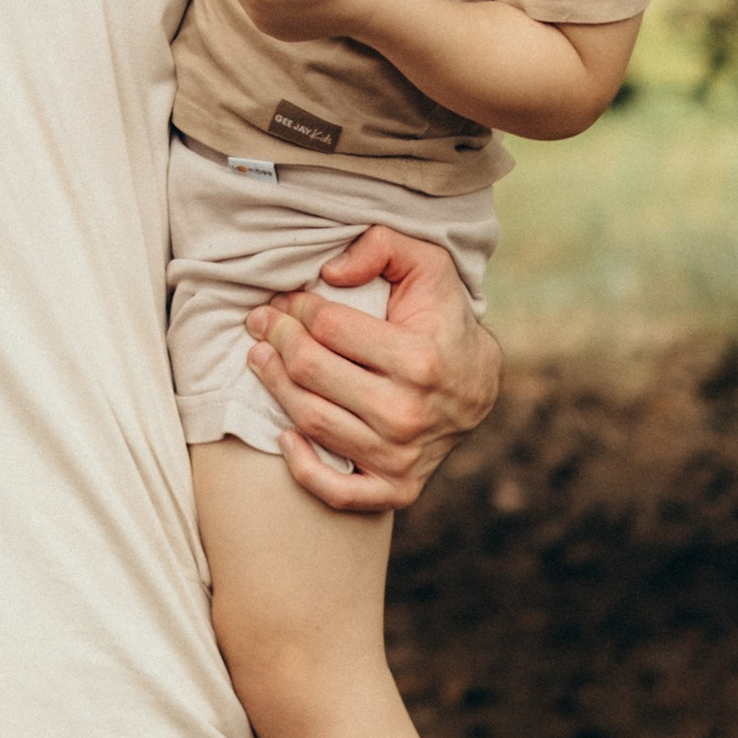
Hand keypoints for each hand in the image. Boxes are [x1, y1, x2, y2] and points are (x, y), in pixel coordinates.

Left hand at [244, 223, 500, 515]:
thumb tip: (329, 271)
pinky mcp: (396, 488)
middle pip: (311, 372)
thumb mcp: (427, 264)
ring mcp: (401, 456)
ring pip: (311, 420)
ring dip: (274, 385)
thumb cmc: (441, 318)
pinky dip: (302, 468)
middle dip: (277, 339)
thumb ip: (382, 246)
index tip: (287, 300)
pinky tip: (283, 436)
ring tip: (259, 358)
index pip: (328, 328)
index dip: (298, 307)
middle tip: (261, 322)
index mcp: (418, 358)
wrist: (478, 386)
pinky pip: (337, 491)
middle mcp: (408, 413)